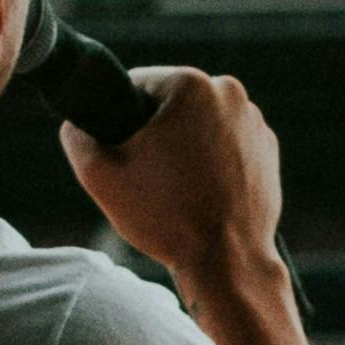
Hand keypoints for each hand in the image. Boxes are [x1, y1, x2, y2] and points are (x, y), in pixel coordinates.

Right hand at [65, 70, 289, 289]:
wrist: (227, 260)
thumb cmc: (166, 217)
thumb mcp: (99, 175)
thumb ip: (76, 135)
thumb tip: (78, 123)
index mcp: (190, 84)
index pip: (137, 83)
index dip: (120, 118)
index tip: (124, 154)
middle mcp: (229, 92)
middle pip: (171, 104)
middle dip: (156, 132)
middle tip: (149, 176)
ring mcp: (254, 121)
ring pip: (200, 123)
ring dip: (185, 146)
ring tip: (178, 189)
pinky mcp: (267, 149)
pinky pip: (226, 144)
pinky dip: (212, 162)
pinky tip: (202, 193)